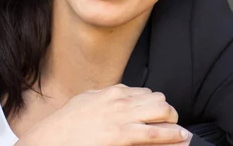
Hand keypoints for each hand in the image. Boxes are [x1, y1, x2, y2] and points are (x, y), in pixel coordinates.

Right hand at [17, 84, 190, 145]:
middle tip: (171, 123)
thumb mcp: (87, 100)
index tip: (160, 114)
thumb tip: (118, 94)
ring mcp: (122, 117)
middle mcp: (120, 100)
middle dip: (168, 112)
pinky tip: (181, 138)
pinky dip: (173, 135)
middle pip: (158, 99)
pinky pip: (155, 133)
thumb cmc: (67, 124)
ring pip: (162, 111)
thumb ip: (105, 96)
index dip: (156, 104)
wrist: (51, 139)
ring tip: (179, 132)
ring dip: (173, 122)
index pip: (146, 92)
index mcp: (113, 92)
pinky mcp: (122, 135)